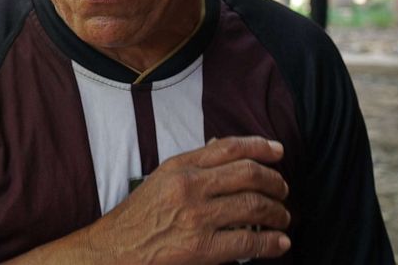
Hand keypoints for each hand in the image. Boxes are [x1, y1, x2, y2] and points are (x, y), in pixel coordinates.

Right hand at [87, 136, 290, 263]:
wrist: (114, 250)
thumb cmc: (137, 217)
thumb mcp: (160, 178)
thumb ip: (193, 163)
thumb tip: (224, 147)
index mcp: (180, 168)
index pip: (228, 147)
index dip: (259, 146)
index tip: (278, 151)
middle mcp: (189, 187)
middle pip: (248, 174)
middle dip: (275, 182)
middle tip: (283, 190)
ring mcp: (196, 217)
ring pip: (254, 206)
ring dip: (277, 213)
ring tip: (283, 218)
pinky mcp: (201, 248)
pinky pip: (247, 242)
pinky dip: (271, 243)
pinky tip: (279, 243)